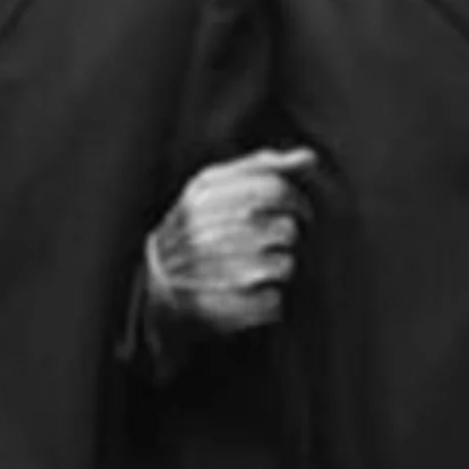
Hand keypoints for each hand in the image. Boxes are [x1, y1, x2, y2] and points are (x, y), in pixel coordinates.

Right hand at [142, 148, 317, 337]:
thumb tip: (310, 158)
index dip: (298, 201)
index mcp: (204, 196)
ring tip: (264, 265)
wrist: (158, 277)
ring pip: (285, 266)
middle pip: (285, 230)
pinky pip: (273, 302)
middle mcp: (204, 233)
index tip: (298, 212)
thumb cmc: (199, 223)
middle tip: (278, 240)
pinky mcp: (220, 310)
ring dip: (283, 266)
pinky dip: (271, 299)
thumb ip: (264, 168)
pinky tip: (255, 292)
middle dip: (289, 236)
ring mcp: (211, 273)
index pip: (275, 190)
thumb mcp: (217, 185)